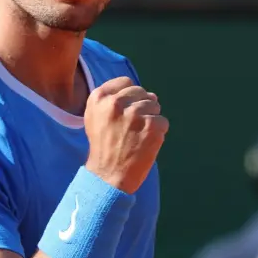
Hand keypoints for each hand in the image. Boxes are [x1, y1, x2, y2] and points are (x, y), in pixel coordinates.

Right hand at [84, 76, 167, 193]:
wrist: (108, 175)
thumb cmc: (102, 145)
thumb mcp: (94, 116)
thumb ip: (112, 99)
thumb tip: (148, 93)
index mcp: (99, 98)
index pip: (126, 82)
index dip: (129, 97)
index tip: (124, 112)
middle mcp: (116, 102)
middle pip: (142, 92)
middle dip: (141, 107)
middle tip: (131, 128)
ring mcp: (135, 113)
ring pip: (154, 106)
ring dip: (150, 120)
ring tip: (136, 136)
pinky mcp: (152, 126)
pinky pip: (163, 121)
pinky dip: (158, 133)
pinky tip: (145, 143)